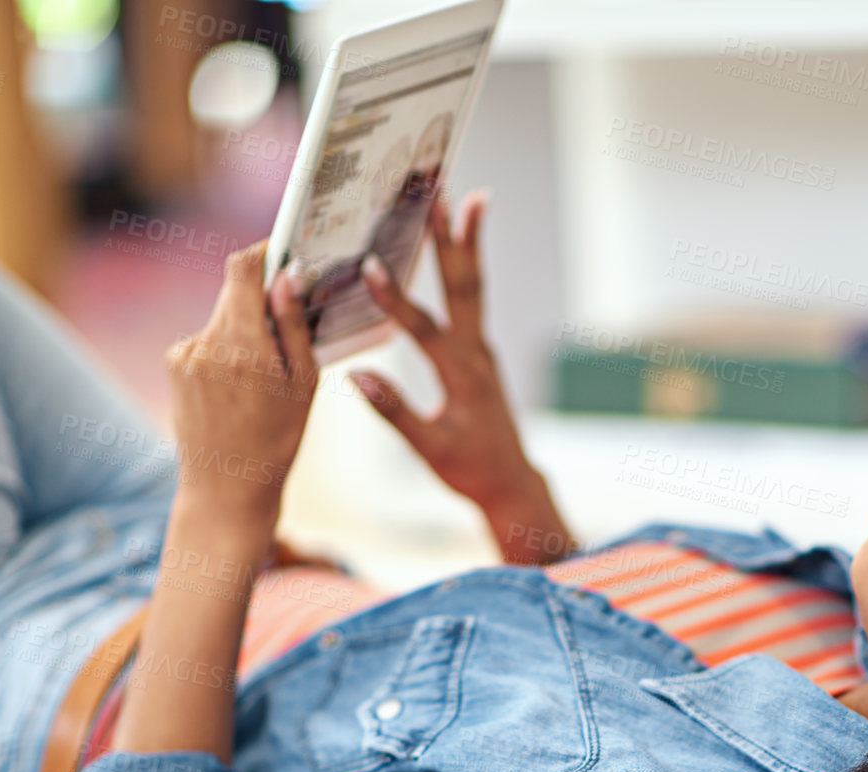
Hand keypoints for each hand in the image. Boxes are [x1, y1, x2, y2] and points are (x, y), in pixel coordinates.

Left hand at [165, 241, 318, 522]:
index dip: (264, 251)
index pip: (243, 268)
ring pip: (224, 317)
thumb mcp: (303, 385)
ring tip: (265, 375)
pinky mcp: (175, 364)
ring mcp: (185, 353)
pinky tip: (240, 387)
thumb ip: (294, 325)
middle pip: (236, 292)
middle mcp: (207, 342)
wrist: (226, 490)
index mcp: (243, 344)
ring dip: (246, 329)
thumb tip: (290, 274)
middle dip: (263, 300)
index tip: (286, 252)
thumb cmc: (277, 442)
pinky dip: (228, 349)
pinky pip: (208, 339)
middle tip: (290, 326)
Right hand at [349, 190, 540, 511]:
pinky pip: (472, 299)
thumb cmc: (470, 470)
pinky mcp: (479, 351)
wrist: (511, 482)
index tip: (371, 265)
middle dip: (451, 238)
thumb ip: (395, 413)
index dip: (395, 299)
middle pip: (463, 286)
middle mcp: (476, 353)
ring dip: (465, 241)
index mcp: (461, 375)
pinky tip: (457, 243)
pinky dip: (465, 266)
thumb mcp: (430, 450)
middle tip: (442, 192)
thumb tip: (356, 377)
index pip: (424, 329)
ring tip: (463, 197)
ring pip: (472, 286)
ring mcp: (481, 348)